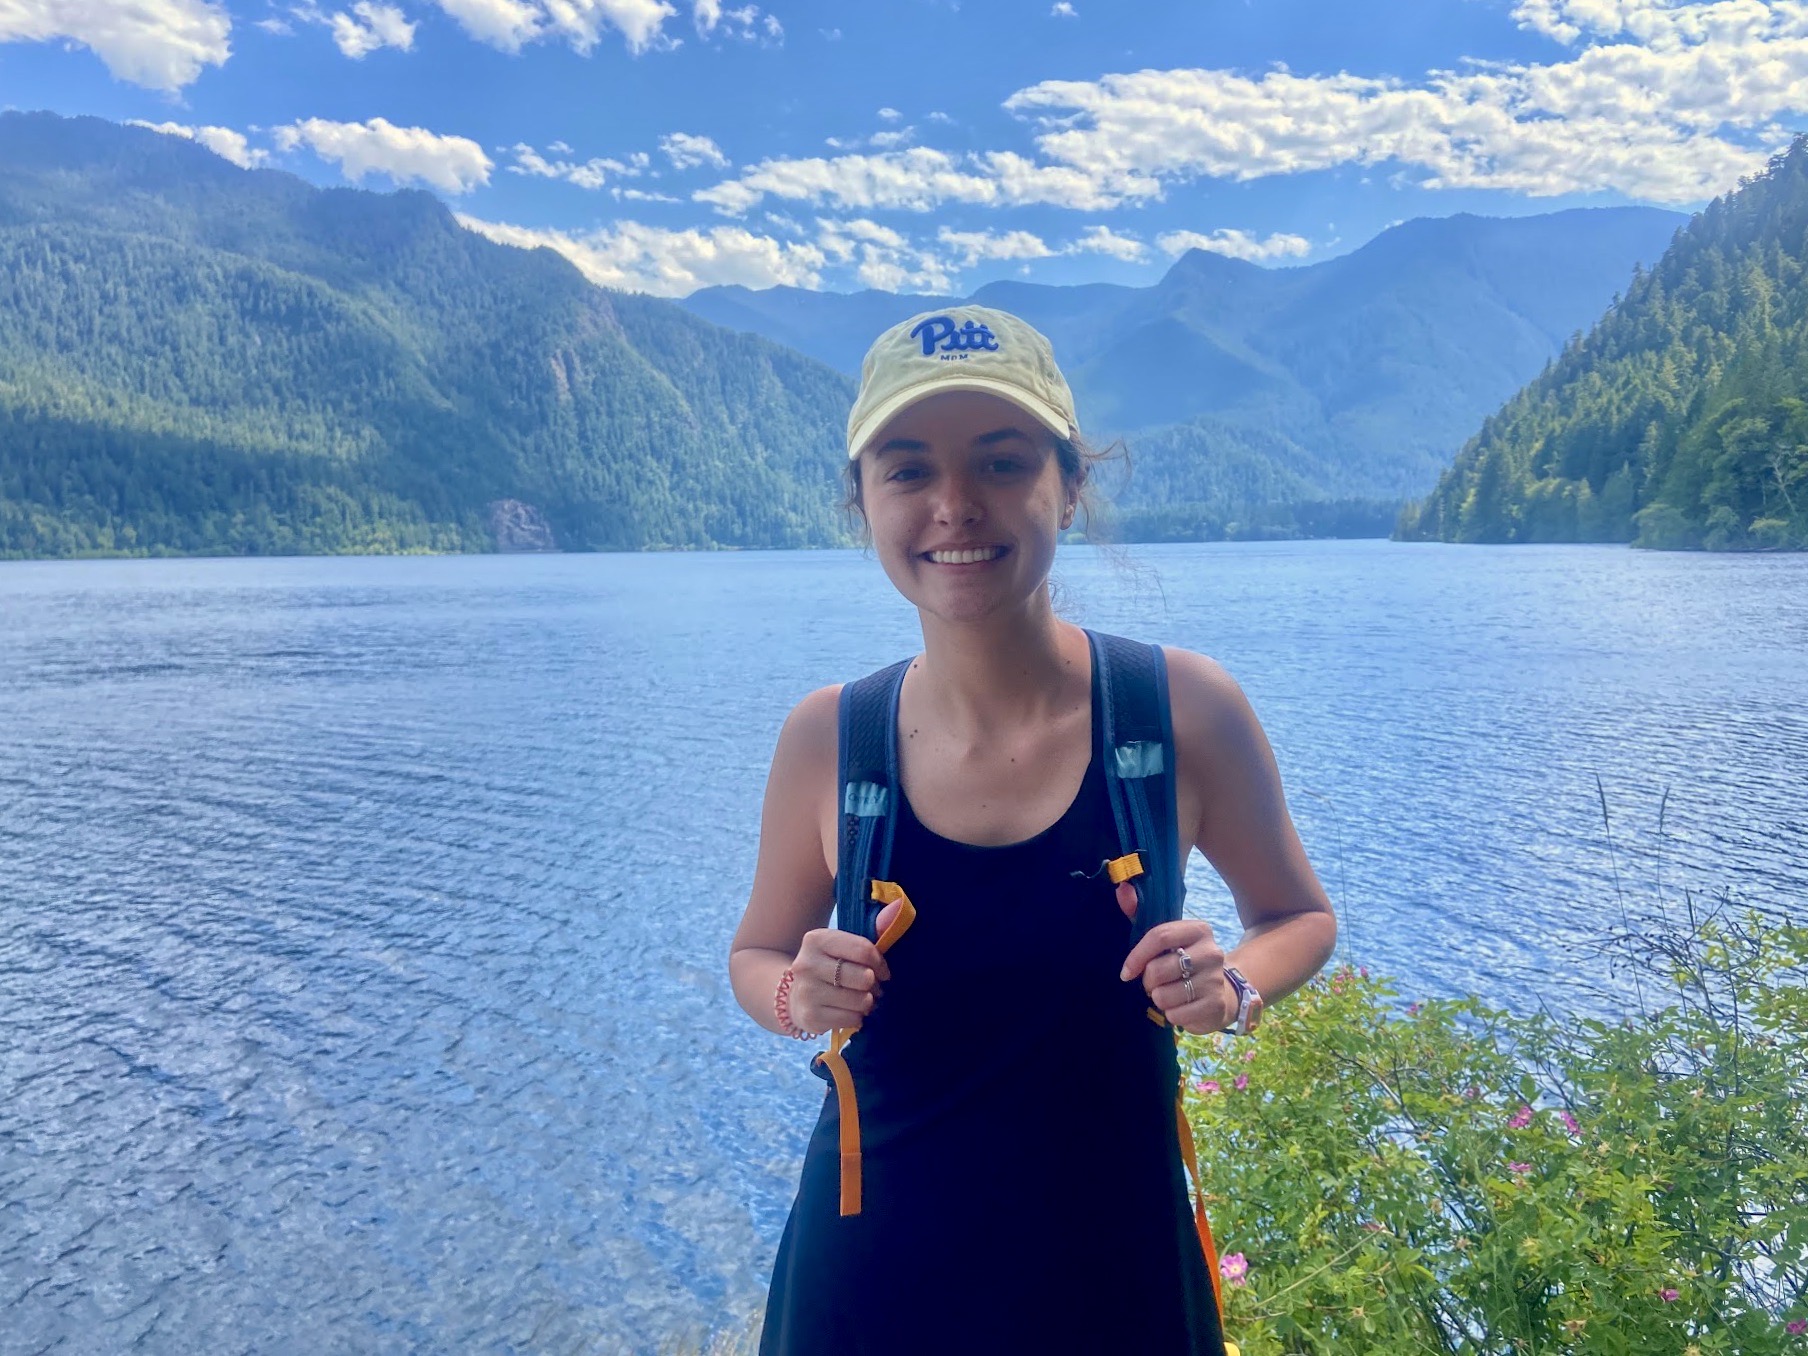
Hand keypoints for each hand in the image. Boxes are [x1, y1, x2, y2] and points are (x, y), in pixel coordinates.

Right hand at [787, 899, 902, 1032]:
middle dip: (875, 985)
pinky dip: (858, 1018)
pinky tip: (850, 1011)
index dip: (880, 963)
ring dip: (868, 1003)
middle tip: (872, 987)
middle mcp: (807, 964)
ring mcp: (807, 992)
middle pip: (864, 977)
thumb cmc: (829, 967)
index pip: (863, 950)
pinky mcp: (810, 1017)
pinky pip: (852, 1019)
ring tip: (862, 1000)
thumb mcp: (843, 946)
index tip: (882, 971)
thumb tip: (899, 906)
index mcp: (816, 940)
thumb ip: (872, 930)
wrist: (795, 996)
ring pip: (860, 1001)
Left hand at [1120, 919, 1232, 1034]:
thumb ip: (1139, 914)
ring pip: (1164, 995)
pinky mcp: (1216, 1005)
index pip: (1159, 936)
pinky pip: (1175, 1015)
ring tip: (1170, 994)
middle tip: (1155, 983)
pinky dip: (1171, 1014)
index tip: (1126, 972)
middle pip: (1158, 969)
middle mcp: (1211, 952)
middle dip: (1148, 982)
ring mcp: (1215, 980)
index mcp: (1198, 930)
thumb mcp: (1165, 938)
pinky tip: (1181, 1007)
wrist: (1220, 991)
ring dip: (1159, 999)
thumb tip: (1121, 889)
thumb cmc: (1183, 961)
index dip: (1136, 956)